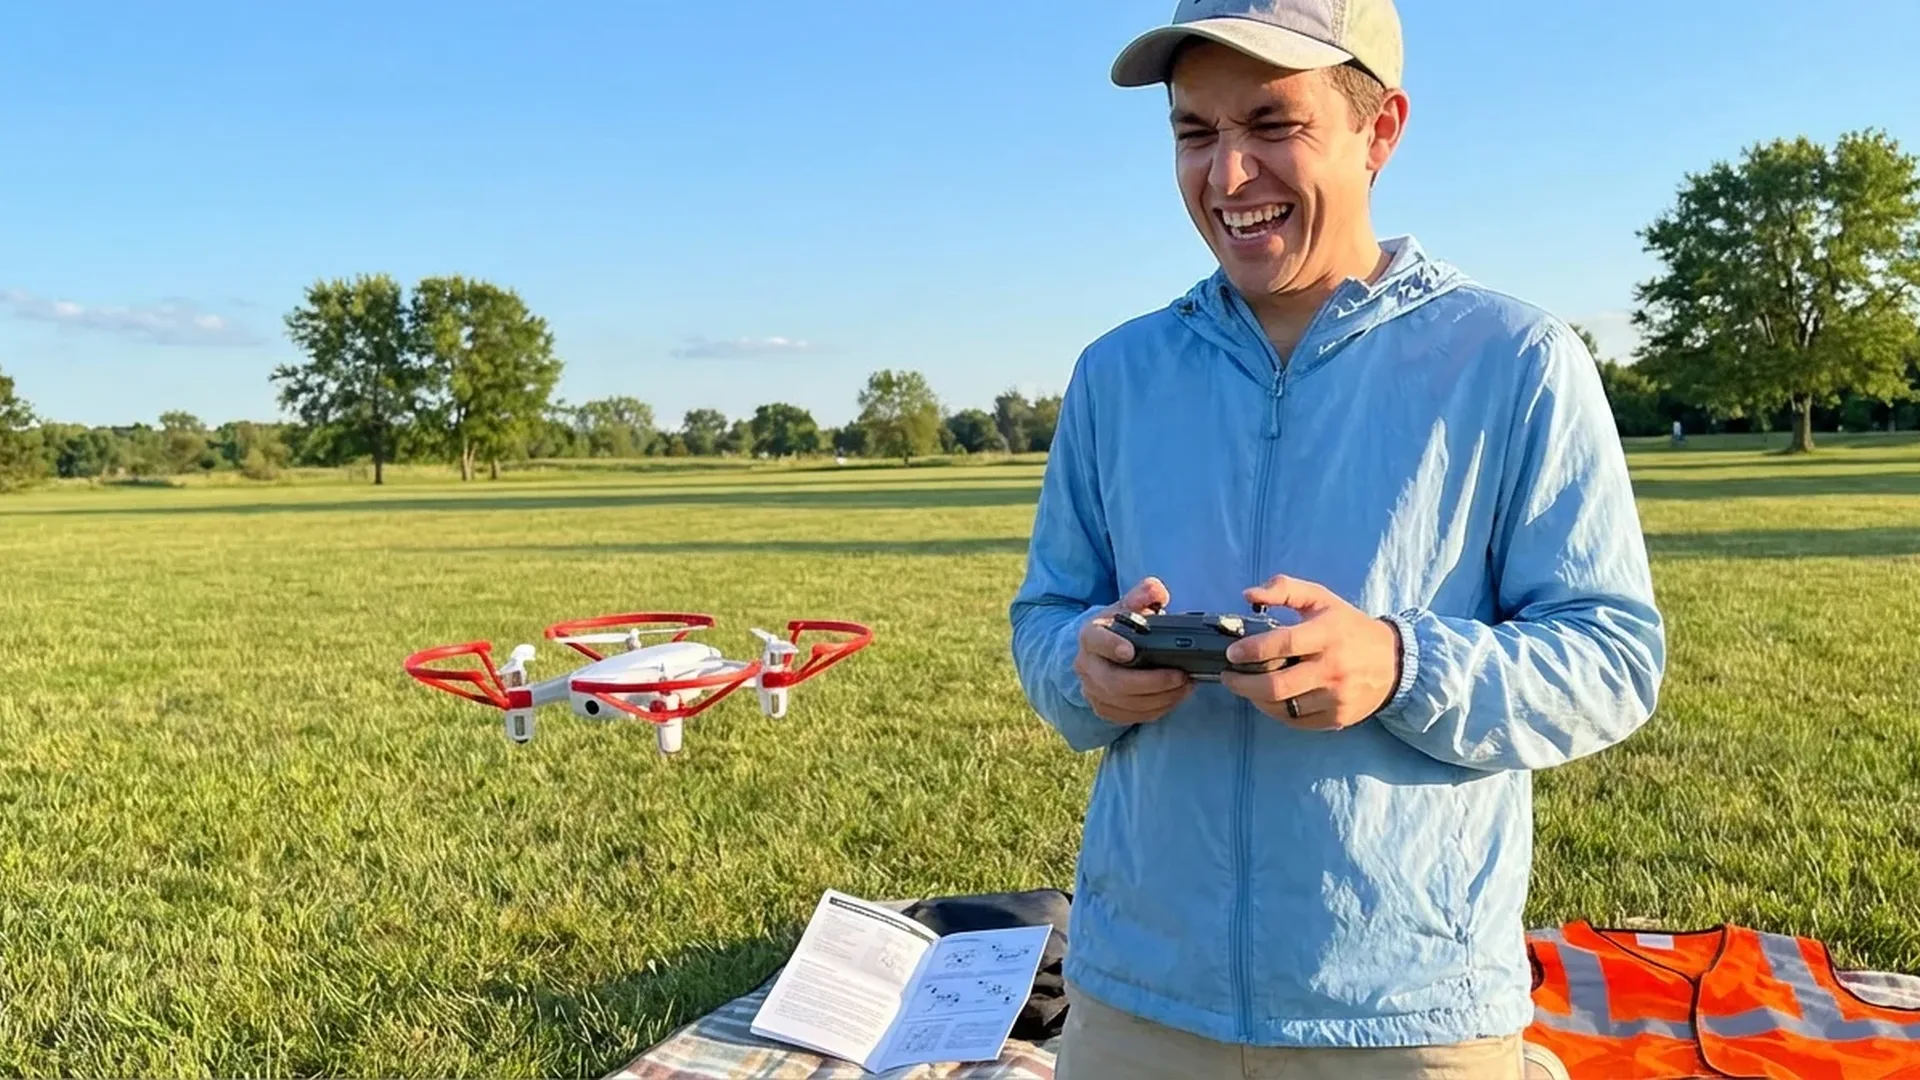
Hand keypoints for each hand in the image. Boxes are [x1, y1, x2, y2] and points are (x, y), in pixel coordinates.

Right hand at [1073, 577, 1194, 724]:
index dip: (1111, 646)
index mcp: (1090, 635)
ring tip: (1185, 686)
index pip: (1095, 640)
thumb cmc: (1119, 627)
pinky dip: (1156, 709)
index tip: (1131, 651)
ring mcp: (1092, 690)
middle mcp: (1086, 665)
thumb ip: (1144, 594)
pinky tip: (1174, 697)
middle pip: (1114, 682)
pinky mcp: (1103, 708)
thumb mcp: (1129, 606)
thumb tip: (1156, 591)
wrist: (1101, 651)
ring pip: (1125, 703)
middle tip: (1181, 676)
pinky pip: (1130, 716)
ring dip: (1160, 698)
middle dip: (1151, 682)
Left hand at [1219, 574, 1400, 730]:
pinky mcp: (1339, 718)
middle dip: (1243, 684)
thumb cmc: (1349, 627)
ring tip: (1246, 687)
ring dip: (1256, 699)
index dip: (1251, 650)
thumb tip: (1248, 595)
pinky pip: (1297, 721)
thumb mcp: (1321, 599)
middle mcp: (1333, 668)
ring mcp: (1337, 697)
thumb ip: (1284, 590)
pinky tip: (1269, 700)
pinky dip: (1277, 712)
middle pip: (1276, 686)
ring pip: (1283, 707)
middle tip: (1228, 677)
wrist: (1395, 662)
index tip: (1232, 653)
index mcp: (1328, 634)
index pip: (1283, 644)